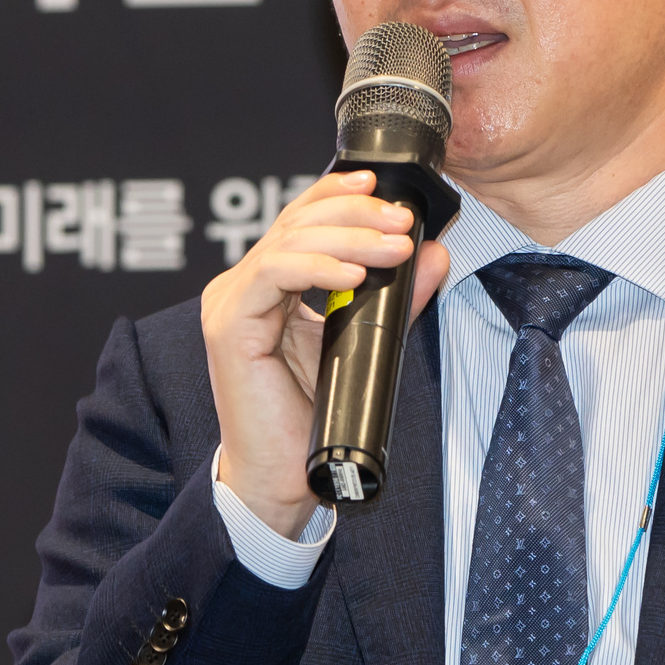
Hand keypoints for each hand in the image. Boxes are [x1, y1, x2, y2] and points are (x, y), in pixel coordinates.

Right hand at [202, 170, 452, 537]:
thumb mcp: (365, 339)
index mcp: (268, 282)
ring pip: (288, 241)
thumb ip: (395, 296)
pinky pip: (272, 274)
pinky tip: (354, 274)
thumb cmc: (314, 415)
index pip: (300, 219)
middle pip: (296, 222)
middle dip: (355, 215)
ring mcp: (232, 302)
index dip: (337, 195)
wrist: (284, 476)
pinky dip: (317, 268)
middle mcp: (244, 284)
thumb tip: (434, 255)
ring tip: (393, 248)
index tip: (383, 188)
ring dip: (348, 238)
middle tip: (402, 222)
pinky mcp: (229, 326)